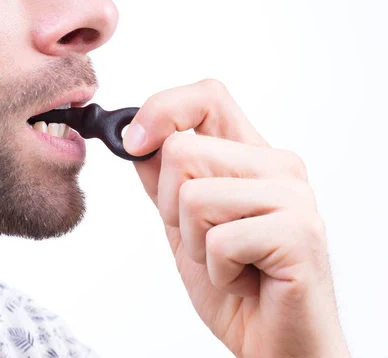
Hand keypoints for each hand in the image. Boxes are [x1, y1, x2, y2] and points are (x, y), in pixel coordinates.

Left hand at [123, 79, 349, 357]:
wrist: (274, 343)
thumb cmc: (236, 284)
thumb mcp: (184, 225)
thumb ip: (164, 180)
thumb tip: (135, 138)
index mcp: (251, 156)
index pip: (206, 96)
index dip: (162, 110)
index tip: (133, 142)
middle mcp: (277, 167)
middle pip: (183, 150)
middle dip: (171, 208)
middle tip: (204, 240)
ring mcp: (292, 198)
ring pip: (194, 195)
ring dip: (195, 244)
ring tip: (228, 262)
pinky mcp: (298, 233)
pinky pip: (219, 239)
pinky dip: (217, 272)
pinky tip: (245, 281)